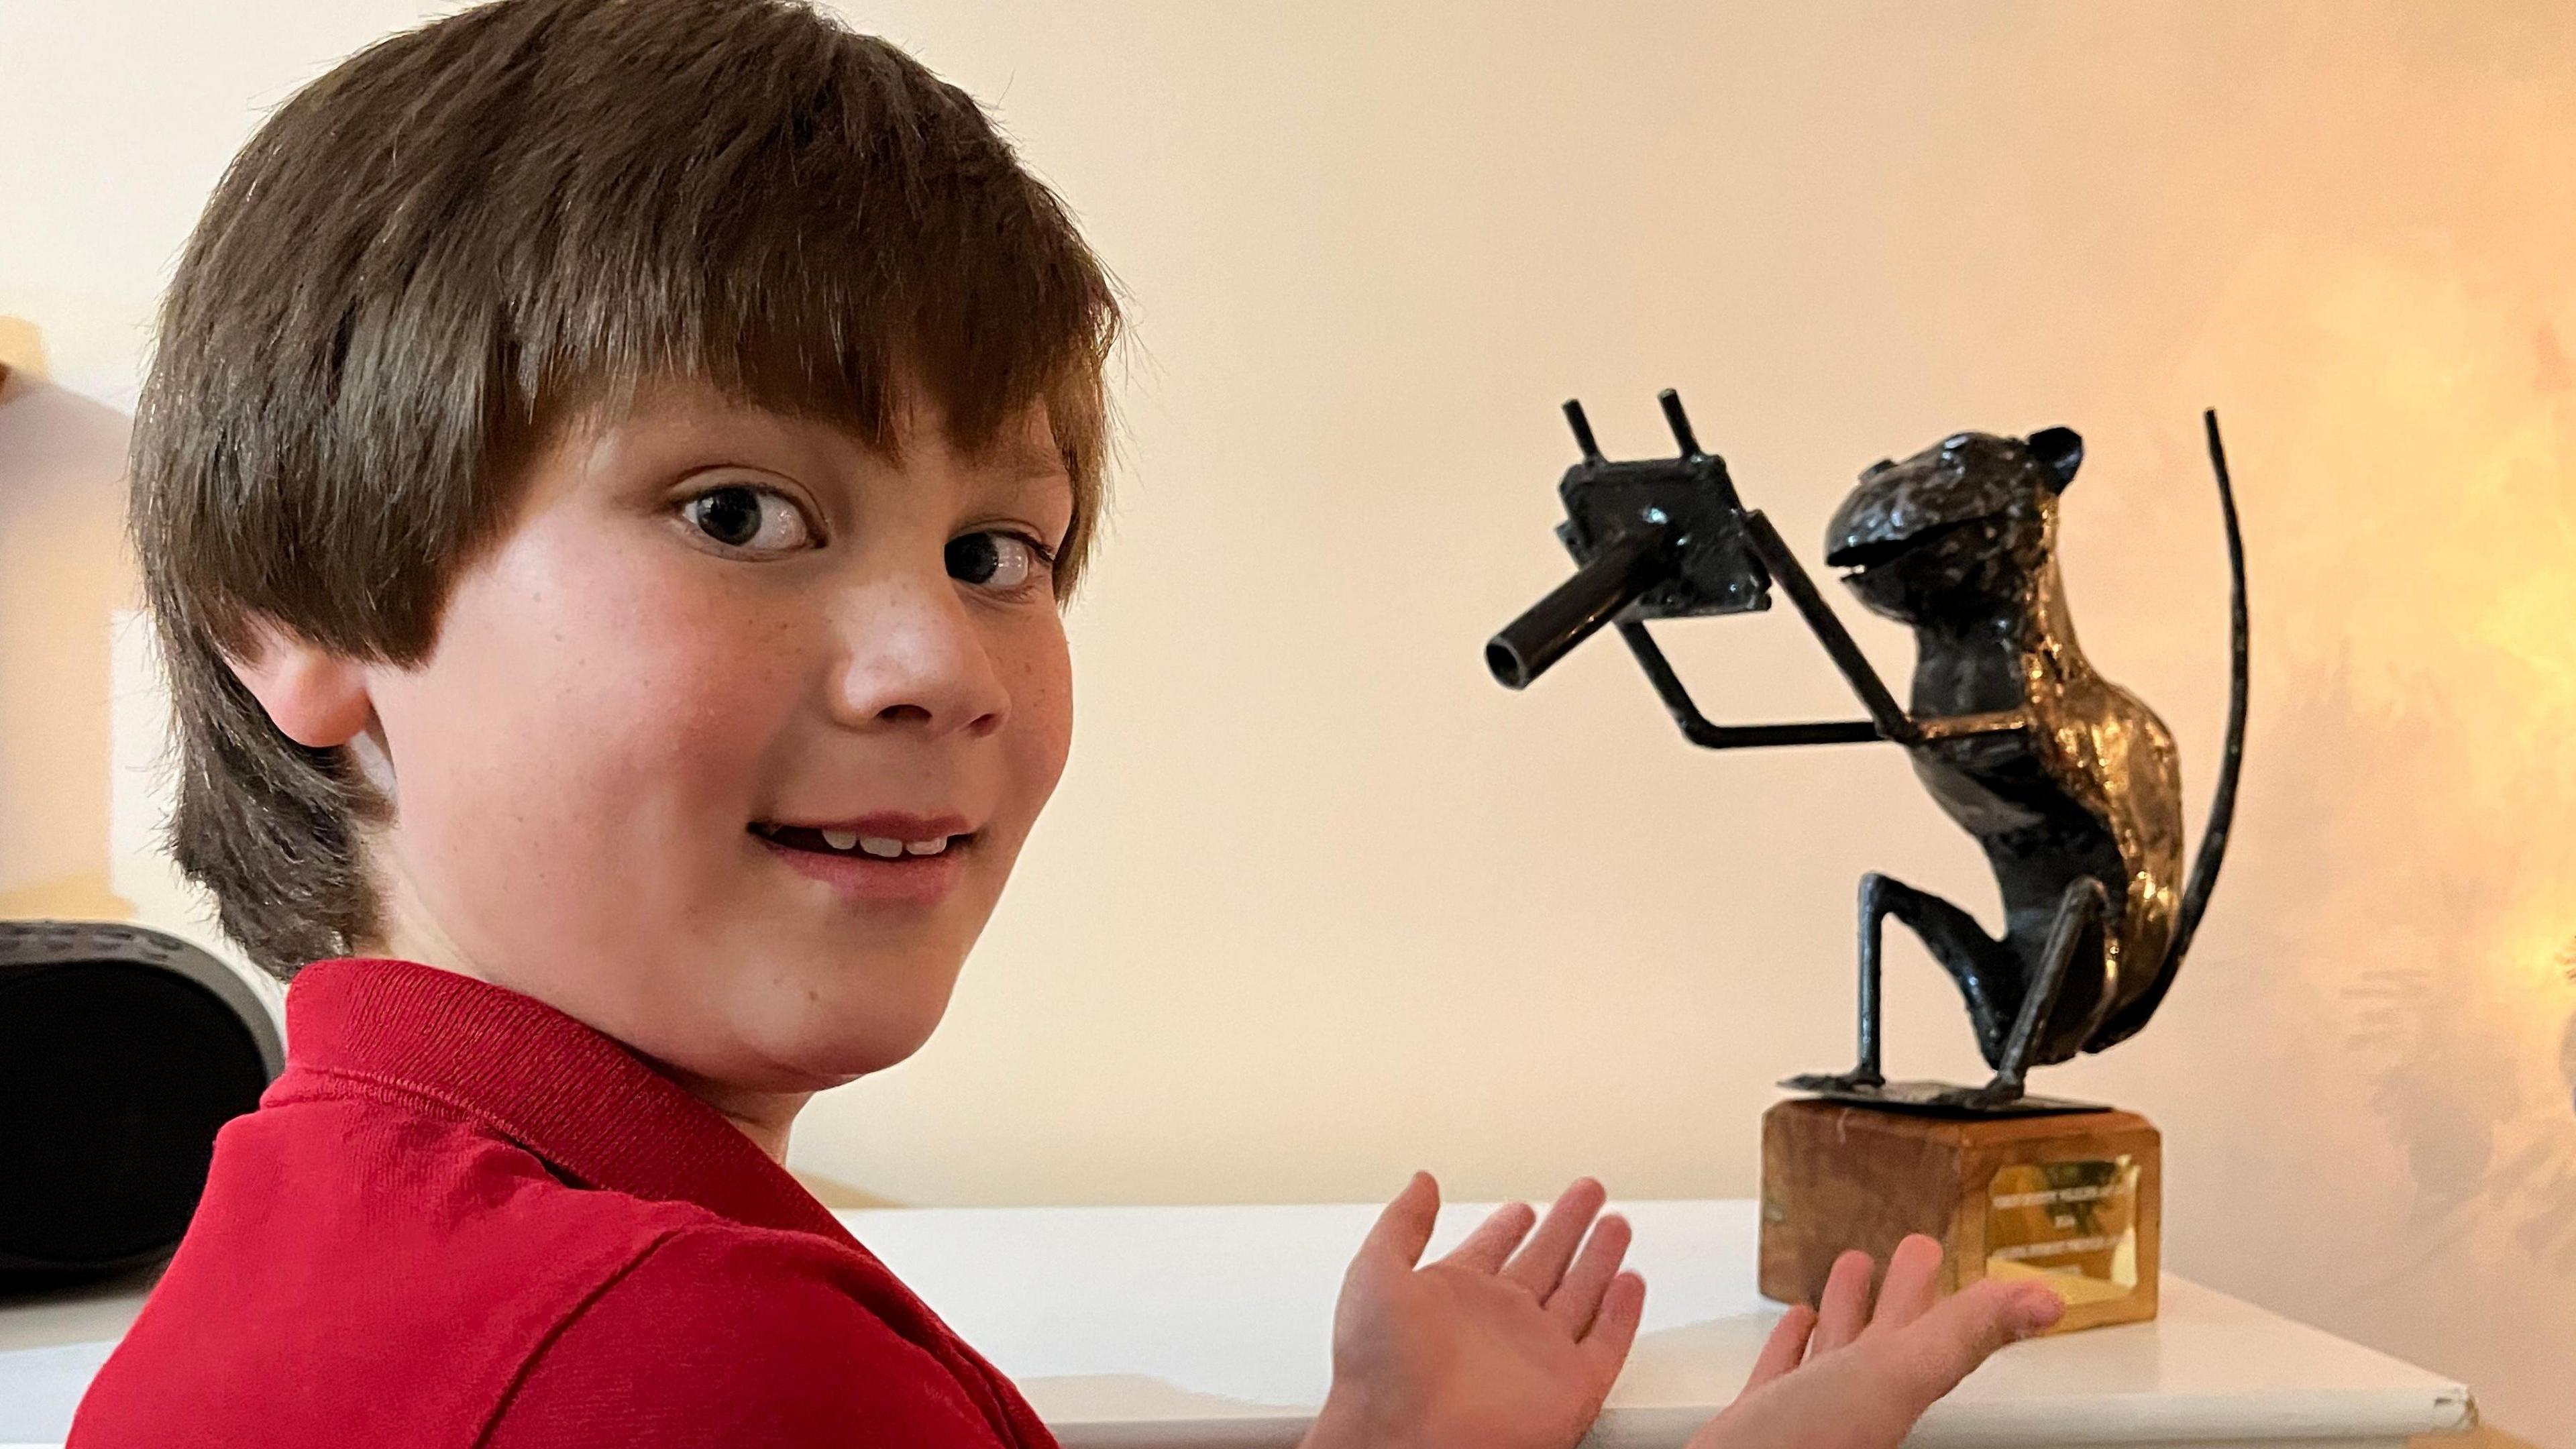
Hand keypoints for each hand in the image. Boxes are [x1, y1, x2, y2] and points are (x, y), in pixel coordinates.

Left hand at [1302, 1172, 1644, 1448]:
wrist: (1403, 1443)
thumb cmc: (1379, 1373)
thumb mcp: (1375, 1273)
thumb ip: (1403, 1224)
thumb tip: (1420, 1184)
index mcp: (1453, 1298)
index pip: (1491, 1249)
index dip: (1507, 1226)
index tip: (1522, 1206)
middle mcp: (1498, 1325)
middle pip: (1544, 1262)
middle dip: (1566, 1226)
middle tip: (1587, 1194)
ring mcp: (1536, 1355)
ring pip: (1580, 1294)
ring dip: (1599, 1258)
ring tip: (1615, 1224)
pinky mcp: (1571, 1387)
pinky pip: (1607, 1343)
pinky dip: (1623, 1313)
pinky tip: (1630, 1283)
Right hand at [1687, 1235, 2064, 1448]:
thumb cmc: (1804, 1448)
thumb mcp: (1892, 1378)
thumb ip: (1961, 1337)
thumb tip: (2046, 1305)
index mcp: (1893, 1384)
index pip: (1931, 1329)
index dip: (1941, 1289)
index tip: (1949, 1250)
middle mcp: (1857, 1398)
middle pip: (1889, 1335)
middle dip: (1899, 1289)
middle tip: (1912, 1246)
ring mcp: (1810, 1410)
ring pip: (1838, 1351)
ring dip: (1847, 1309)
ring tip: (1852, 1269)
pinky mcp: (1763, 1418)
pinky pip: (1783, 1372)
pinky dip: (1791, 1343)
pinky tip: (1795, 1324)